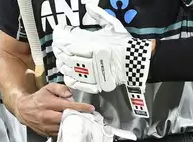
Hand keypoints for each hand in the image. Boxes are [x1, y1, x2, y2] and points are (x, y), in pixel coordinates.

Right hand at [16, 83, 94, 136]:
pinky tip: (72, 126)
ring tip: (81, 121)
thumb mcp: (48, 88)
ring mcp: (46, 126)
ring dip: (74, 125)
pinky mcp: (46, 133)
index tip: (90, 108)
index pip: (67, 106)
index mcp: (47, 104)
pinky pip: (60, 133)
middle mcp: (46, 116)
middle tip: (87, 116)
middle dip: (78, 117)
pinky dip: (67, 130)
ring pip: (64, 127)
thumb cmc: (38, 98)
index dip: (80, 107)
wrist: (24, 110)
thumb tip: (70, 95)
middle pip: (66, 119)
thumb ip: (60, 88)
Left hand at [51, 1, 152, 116]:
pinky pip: (77, 83)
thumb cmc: (124, 43)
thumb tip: (88, 7)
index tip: (59, 33)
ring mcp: (91, 74)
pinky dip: (69, 78)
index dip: (60, 38)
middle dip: (59, 50)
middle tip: (57, 46)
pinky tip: (67, 73)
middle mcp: (91, 60)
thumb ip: (99, 16)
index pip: (69, 42)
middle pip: (66, 56)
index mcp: (94, 45)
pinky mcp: (94, 84)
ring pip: (69, 69)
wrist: (136, 61)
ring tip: (60, 59)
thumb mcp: (112, 25)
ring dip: (62, 64)